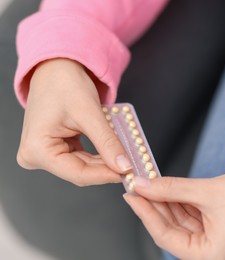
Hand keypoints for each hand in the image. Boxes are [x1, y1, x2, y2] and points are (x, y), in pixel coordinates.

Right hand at [17, 58, 131, 185]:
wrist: (56, 67)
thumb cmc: (64, 83)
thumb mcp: (89, 114)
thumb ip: (107, 142)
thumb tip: (124, 166)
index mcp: (37, 149)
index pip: (78, 174)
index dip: (106, 175)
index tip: (130, 174)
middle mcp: (36, 156)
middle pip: (80, 172)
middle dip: (108, 169)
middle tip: (133, 167)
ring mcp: (45, 154)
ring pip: (83, 167)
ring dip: (106, 163)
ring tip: (128, 159)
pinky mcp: (55, 149)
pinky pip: (81, 159)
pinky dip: (99, 156)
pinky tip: (115, 153)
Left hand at [124, 152, 224, 258]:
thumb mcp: (207, 191)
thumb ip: (172, 189)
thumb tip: (144, 186)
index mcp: (212, 256)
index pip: (165, 236)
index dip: (146, 213)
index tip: (132, 194)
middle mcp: (213, 255)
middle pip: (172, 230)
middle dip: (155, 206)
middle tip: (139, 185)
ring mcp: (216, 243)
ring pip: (181, 223)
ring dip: (167, 203)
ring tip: (152, 183)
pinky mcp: (219, 231)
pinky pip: (193, 218)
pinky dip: (181, 203)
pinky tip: (169, 188)